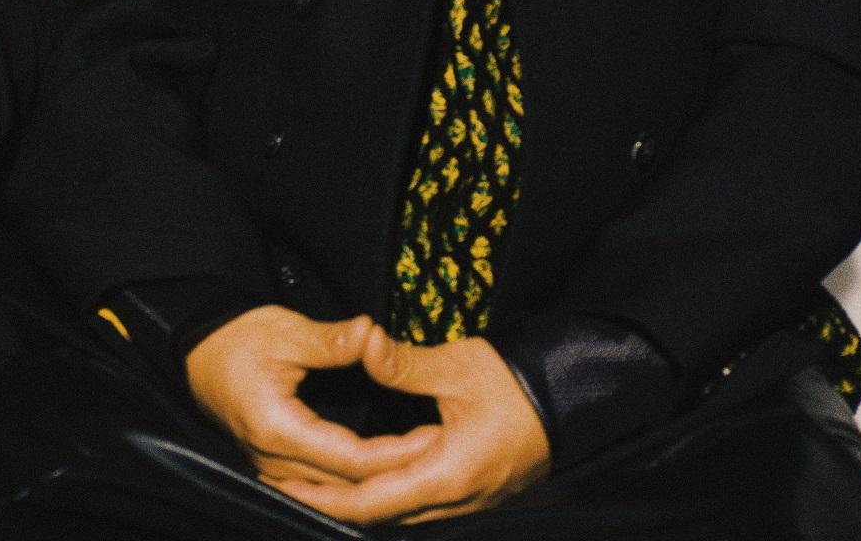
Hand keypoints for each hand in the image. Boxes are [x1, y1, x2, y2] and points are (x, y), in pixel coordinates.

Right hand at [186, 307, 427, 490]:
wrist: (196, 351)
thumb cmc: (237, 338)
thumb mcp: (286, 331)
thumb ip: (331, 341)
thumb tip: (372, 333)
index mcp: (279, 431)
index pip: (352, 459)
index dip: (396, 453)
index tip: (432, 436)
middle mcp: (276, 462)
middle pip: (349, 486)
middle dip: (396, 472)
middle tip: (439, 450)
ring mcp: (273, 470)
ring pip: (336, 494)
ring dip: (378, 482)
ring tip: (420, 460)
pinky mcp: (275, 466)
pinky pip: (322, 487)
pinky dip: (355, 482)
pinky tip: (381, 469)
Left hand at [265, 327, 549, 523]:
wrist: (572, 401)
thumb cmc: (518, 383)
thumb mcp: (458, 366)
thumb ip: (404, 364)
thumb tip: (362, 344)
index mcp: (445, 475)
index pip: (371, 501)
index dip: (325, 497)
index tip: (288, 487)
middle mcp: (454, 500)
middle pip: (381, 515)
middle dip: (333, 503)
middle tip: (289, 486)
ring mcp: (466, 501)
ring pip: (401, 513)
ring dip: (359, 501)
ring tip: (317, 485)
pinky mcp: (473, 493)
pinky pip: (421, 504)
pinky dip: (388, 495)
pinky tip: (369, 478)